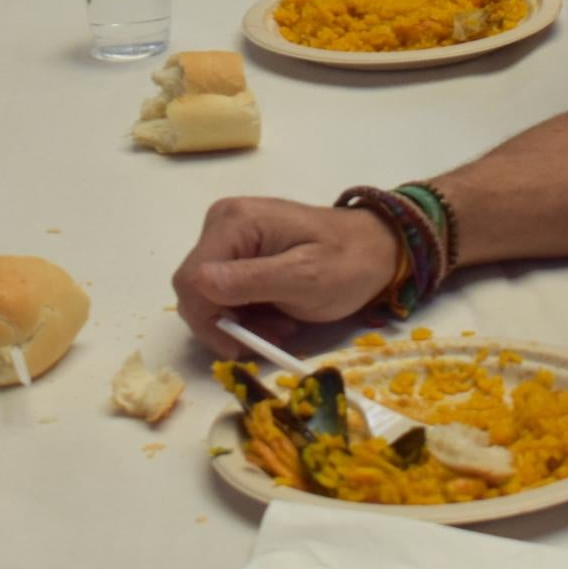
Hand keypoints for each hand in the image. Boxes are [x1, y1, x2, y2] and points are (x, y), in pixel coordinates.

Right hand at [172, 196, 398, 353]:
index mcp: (234, 223)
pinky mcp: (239, 250)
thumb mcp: (305, 278)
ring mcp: (230, 235)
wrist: (376, 249)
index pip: (191, 280)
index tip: (244, 346)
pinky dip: (246, 312)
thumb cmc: (348, 264)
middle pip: (196, 289)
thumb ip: (250, 281)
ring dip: (241, 321)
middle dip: (229, 323)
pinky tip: (277, 315)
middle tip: (273, 336)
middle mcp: (223, 222)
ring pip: (209, 295)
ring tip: (282, 326)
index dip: (209, 321)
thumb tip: (199, 285)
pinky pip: (224, 291)